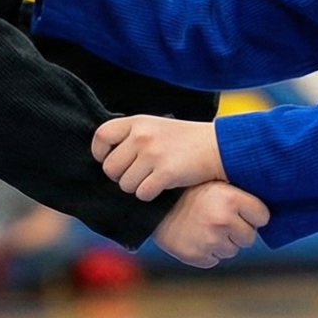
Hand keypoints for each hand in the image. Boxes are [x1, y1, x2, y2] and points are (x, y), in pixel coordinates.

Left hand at [94, 116, 222, 200]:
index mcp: (137, 122)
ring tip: (153, 178)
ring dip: (137, 187)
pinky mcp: (165, 173)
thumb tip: (105, 160)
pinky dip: (150, 195)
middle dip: (121, 177)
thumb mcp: (155, 127)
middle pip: (111, 168)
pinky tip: (162, 186)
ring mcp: (153, 154)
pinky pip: (142, 194)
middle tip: (138, 174)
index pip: (101, 136)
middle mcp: (142, 136)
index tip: (108, 160)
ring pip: (125, 184)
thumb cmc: (184, 140)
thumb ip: (132, 136)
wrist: (218, 146)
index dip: (100, 153)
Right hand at [150, 182, 269, 267]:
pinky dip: (206, 252)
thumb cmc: (188, 192)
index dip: (252, 215)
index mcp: (231, 199)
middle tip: (218, 219)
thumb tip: (266, 213)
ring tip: (204, 227)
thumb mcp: (215, 184)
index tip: (240, 211)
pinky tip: (195, 237)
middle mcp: (223, 220)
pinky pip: (214, 260)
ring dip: (222, 243)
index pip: (262, 217)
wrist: (152, 205)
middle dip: (237, 231)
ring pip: (232, 251)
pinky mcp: (197, 255)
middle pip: (249, 238)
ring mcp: (210, 240)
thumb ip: (239, 196)